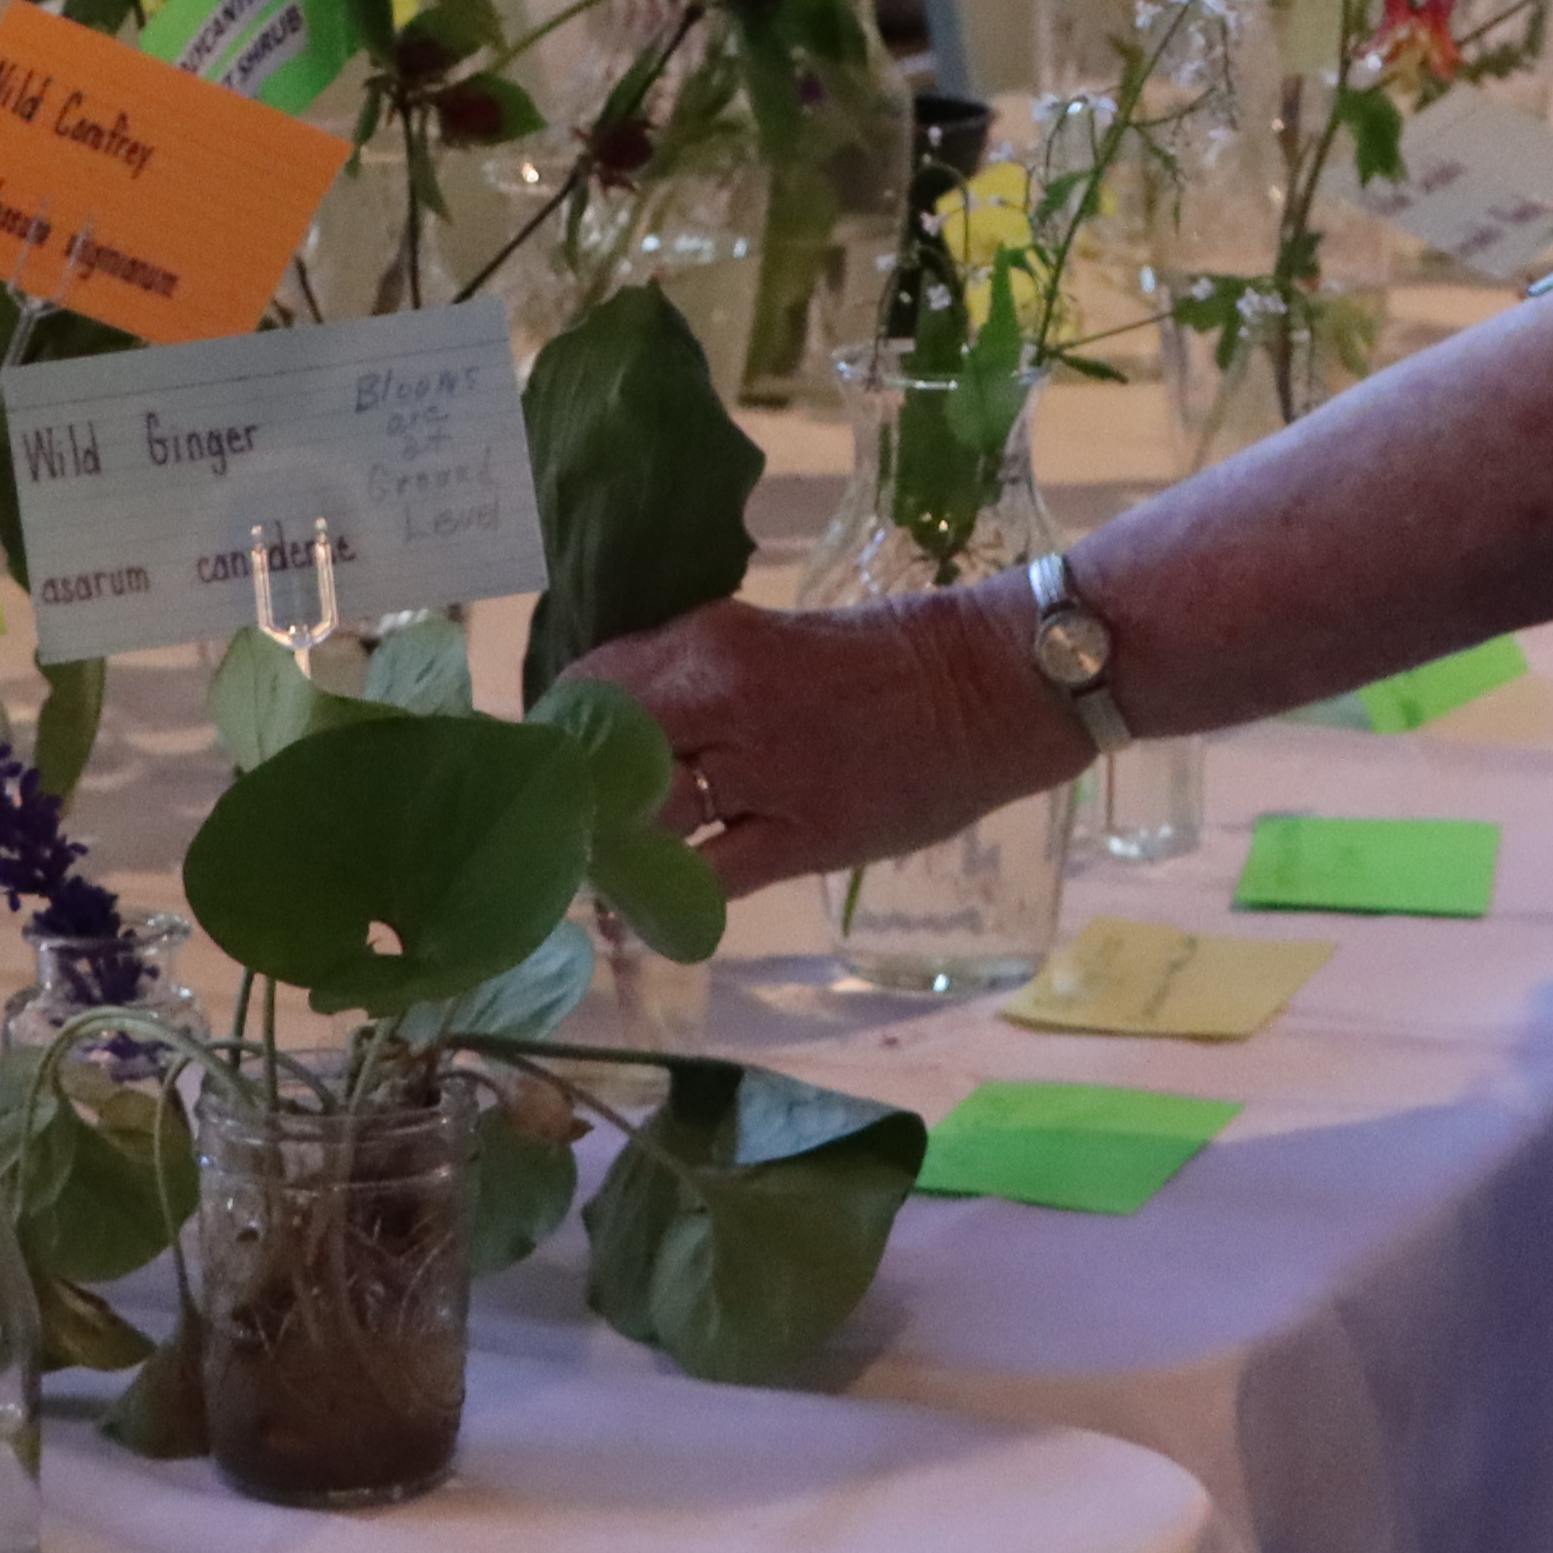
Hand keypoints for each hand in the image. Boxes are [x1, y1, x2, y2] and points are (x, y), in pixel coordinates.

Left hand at [578, 586, 1081, 898]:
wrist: (992, 685)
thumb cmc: (886, 656)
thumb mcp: (771, 644)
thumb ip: (697, 682)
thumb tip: (617, 727)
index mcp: (714, 643)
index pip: (594, 687)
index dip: (566, 730)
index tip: (560, 756)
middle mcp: (724, 702)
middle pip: (605, 756)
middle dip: (580, 793)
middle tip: (571, 820)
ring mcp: (765, 774)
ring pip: (646, 821)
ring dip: (617, 848)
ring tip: (607, 864)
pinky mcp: (805, 839)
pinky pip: (707, 882)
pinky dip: (668, 901)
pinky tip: (651, 910)